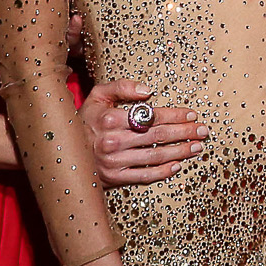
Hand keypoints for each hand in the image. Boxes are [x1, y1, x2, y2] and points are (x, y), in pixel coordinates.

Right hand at [83, 77, 208, 186]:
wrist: (62, 150)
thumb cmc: (85, 120)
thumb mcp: (97, 96)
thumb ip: (122, 87)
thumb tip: (149, 91)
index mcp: (110, 118)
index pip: (151, 115)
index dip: (175, 114)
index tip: (192, 114)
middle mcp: (113, 140)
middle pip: (158, 136)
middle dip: (184, 132)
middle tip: (203, 130)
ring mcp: (114, 161)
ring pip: (155, 156)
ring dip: (180, 152)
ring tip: (197, 147)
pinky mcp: (114, 178)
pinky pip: (144, 176)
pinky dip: (163, 172)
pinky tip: (178, 165)